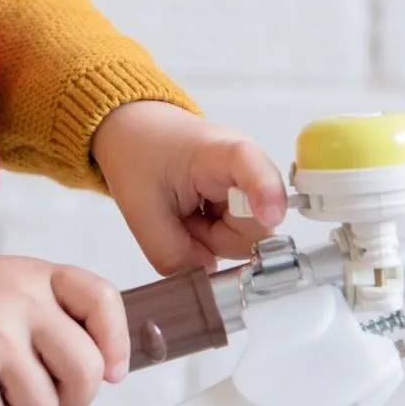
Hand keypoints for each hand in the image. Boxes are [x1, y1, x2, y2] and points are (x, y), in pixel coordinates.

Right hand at [0, 255, 128, 405]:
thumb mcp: (15, 287)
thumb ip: (59, 316)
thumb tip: (109, 371)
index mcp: (39, 277)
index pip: (101, 299)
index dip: (116, 342)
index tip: (111, 370)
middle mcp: (21, 302)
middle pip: (85, 369)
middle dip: (75, 400)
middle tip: (49, 398)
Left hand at [91, 100, 286, 275]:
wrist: (136, 131)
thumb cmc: (138, 155)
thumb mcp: (140, 210)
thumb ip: (173, 254)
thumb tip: (208, 274)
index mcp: (222, 152)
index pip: (252, 166)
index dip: (265, 191)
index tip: (268, 214)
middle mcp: (249, 168)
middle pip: (255, 229)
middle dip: (215, 238)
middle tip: (180, 217)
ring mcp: (253, 187)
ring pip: (246, 241)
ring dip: (211, 239)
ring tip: (184, 211)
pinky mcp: (249, 202)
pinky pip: (237, 239)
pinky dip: (211, 236)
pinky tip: (194, 214)